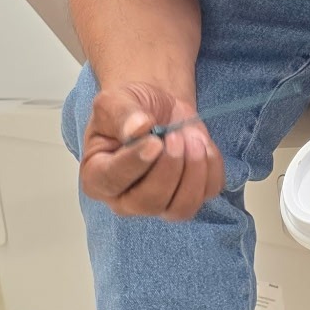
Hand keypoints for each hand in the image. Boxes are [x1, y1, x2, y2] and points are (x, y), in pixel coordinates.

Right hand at [79, 81, 224, 220]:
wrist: (156, 111)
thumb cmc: (129, 109)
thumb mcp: (115, 101)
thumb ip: (122, 114)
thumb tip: (137, 128)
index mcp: (97, 177)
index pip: (112, 180)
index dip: (135, 163)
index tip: (154, 140)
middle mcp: (125, 199)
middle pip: (149, 202)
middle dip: (168, 168)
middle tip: (175, 136)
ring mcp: (160, 203)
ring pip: (180, 209)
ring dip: (194, 173)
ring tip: (193, 139)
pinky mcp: (189, 196)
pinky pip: (208, 193)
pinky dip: (212, 166)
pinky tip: (202, 144)